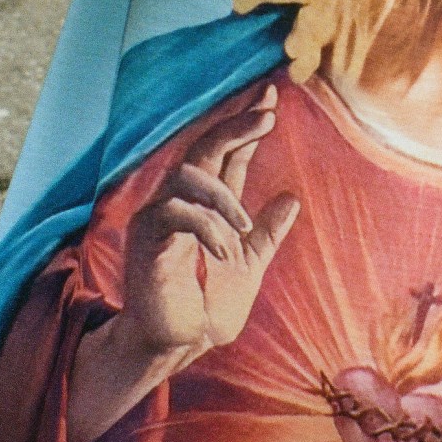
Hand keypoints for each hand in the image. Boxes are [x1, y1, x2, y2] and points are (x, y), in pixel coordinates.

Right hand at [117, 83, 299, 362]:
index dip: (246, 125)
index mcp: (205, 205)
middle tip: (268, 114)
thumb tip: (293, 197)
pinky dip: (208, 227)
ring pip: (188, 176)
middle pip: (203, 150)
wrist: (180, 345)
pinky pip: (177, 214)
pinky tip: (225, 251)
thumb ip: (268, 233)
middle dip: (235, 126)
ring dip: (224, 198)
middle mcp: (179, 202)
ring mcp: (159, 218)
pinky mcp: (148, 240)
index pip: (224, 153)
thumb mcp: (251, 265)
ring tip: (244, 230)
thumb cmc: (208, 306)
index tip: (273, 96)